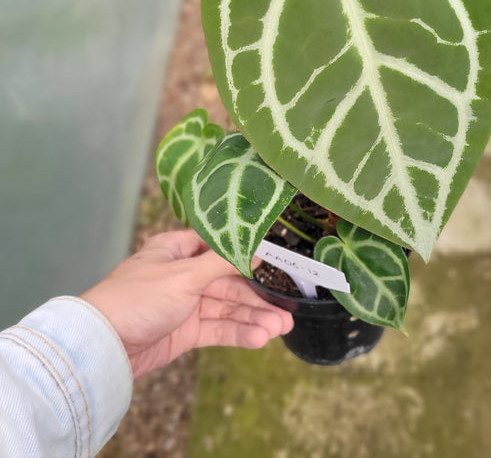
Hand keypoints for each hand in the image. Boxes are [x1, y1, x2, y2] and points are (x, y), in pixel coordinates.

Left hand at [80, 229, 292, 377]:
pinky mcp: (185, 332)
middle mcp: (183, 275)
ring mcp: (185, 305)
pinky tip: (259, 339)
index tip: (274, 262)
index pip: (219, 247)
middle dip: (257, 298)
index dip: (246, 255)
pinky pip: (217, 329)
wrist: (102, 346)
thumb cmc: (137, 298)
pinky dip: (238, 333)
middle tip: (285, 311)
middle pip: (228, 282)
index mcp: (177, 250)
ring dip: (253, 318)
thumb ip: (222, 263)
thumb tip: (254, 249)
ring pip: (226, 309)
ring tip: (280, 329)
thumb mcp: (183, 275)